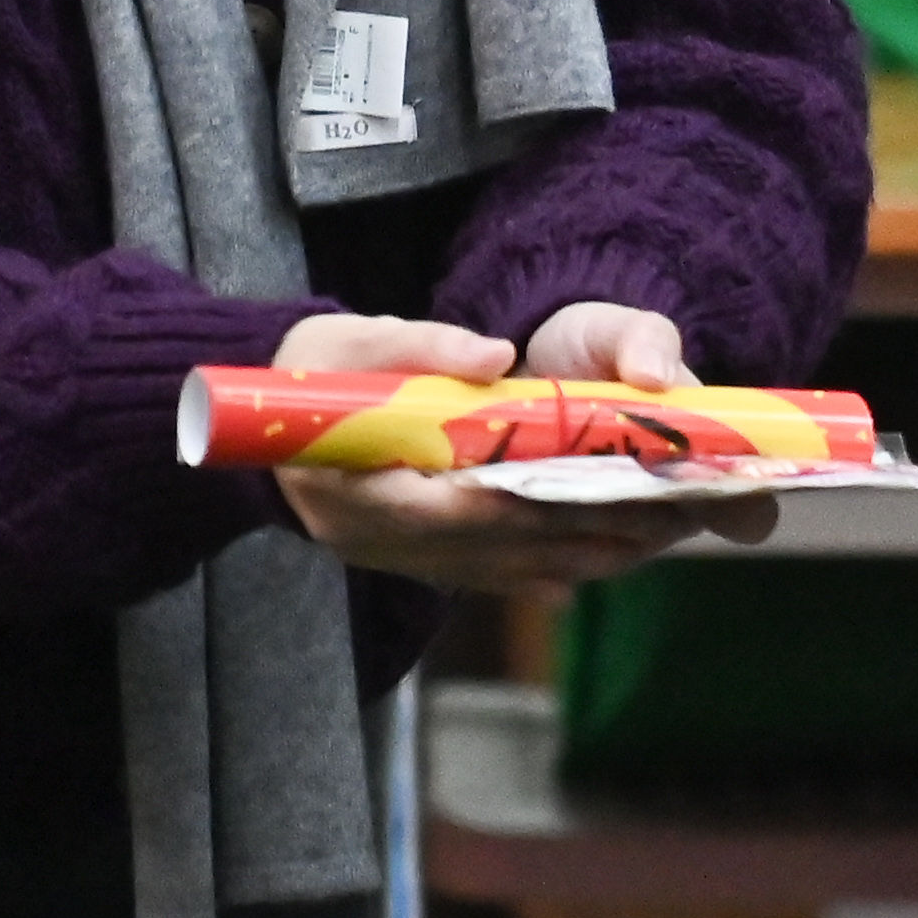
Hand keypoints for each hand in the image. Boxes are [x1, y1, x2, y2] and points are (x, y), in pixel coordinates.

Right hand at [264, 311, 773, 590]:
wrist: (261, 415)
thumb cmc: (309, 370)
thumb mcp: (357, 342)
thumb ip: (427, 347)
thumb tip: (500, 357)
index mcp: (358, 487)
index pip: (460, 509)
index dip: (536, 505)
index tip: (603, 495)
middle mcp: (375, 539)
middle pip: (493, 547)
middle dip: (578, 535)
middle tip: (656, 520)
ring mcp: (389, 558)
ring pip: (494, 569)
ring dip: (571, 558)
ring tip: (645, 543)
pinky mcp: (405, 560)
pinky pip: (478, 575)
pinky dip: (535, 572)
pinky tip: (585, 572)